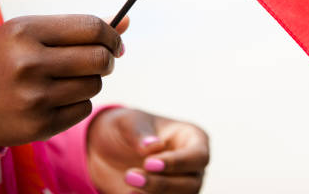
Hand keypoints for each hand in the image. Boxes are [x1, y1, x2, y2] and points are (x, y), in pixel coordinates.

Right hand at [0, 14, 128, 146]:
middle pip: (100, 58)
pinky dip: (78, 103)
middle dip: (106, 59)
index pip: (92, 28)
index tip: (115, 43)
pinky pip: (84, 109)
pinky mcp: (39, 126)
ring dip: (90, 81)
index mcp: (25, 32)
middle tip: (98, 61)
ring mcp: (34, 98)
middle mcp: (29, 64)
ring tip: (67, 80)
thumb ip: (79, 27)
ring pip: (95, 85)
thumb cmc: (4, 60)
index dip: (112, 35)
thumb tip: (126, 22)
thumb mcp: (30, 33)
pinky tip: (55, 99)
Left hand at [87, 108, 209, 193]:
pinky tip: (129, 193)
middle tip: (131, 176)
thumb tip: (154, 146)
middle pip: (192, 184)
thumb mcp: (129, 122)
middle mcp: (192, 166)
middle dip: (163, 184)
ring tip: (128, 183)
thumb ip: (140, 132)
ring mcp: (181, 186)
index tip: (148, 163)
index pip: (198, 156)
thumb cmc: (127, 129)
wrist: (109, 150)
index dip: (178, 162)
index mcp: (193, 139)